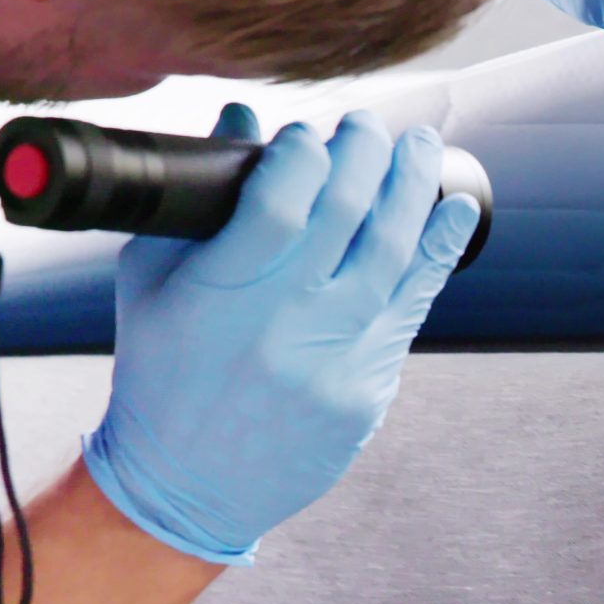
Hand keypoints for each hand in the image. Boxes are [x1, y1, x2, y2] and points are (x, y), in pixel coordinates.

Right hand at [83, 105, 480, 563]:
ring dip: (414, 186)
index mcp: (218, 296)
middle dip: (366, 153)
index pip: (281, 202)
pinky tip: (453, 207)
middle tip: (369, 127)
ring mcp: (332, 361)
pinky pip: (414, 304)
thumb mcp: (150, 281)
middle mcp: (281, 327)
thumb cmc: (162, 374)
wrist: (185, 486)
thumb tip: (243, 118)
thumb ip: (196, 199)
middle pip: (347, 216)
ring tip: (420, 146)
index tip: (309, 133)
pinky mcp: (368, 389)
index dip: (305, 154)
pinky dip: (440, 248)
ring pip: (395, 252)